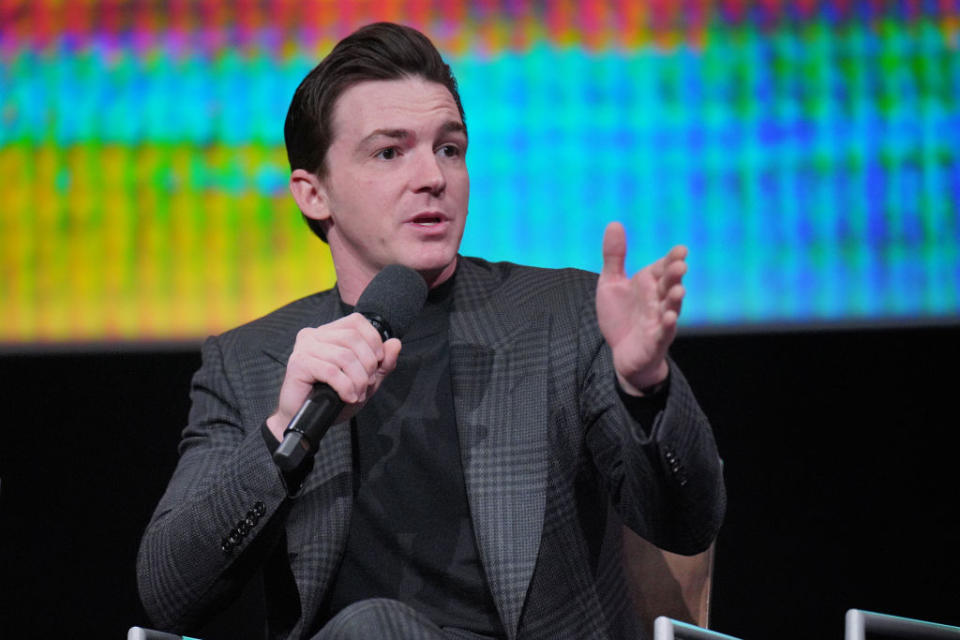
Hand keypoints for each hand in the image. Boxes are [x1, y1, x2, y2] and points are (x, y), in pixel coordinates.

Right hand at [266, 313, 401, 440]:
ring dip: (357, 379)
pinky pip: (331, 371)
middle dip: (367, 364)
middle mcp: (314, 334)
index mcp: (329, 332)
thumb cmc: (332, 398)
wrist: (307, 419)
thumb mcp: (365, 380)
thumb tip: (395, 343)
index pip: (357, 321)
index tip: (377, 363)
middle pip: (352, 338)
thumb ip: (382, 363)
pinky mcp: (298, 364)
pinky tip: (348, 397)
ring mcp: (304, 348)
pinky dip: (345, 386)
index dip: (373, 340)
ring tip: (357, 394)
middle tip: (367, 384)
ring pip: (344, 356)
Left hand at [596, 222, 686, 394]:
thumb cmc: (621, 316)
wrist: (621, 352)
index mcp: (649, 283)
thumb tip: (614, 223)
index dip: (672, 259)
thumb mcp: (611, 283)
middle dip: (675, 276)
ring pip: (671, 308)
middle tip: (681, 266)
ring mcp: (659, 320)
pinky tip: (669, 318)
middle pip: (669, 285)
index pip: (663, 267)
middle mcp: (658, 300)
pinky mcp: (655, 341)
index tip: (681, 250)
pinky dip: (667, 326)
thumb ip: (614, 256)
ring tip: (679, 291)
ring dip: (675, 300)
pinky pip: (663, 333)